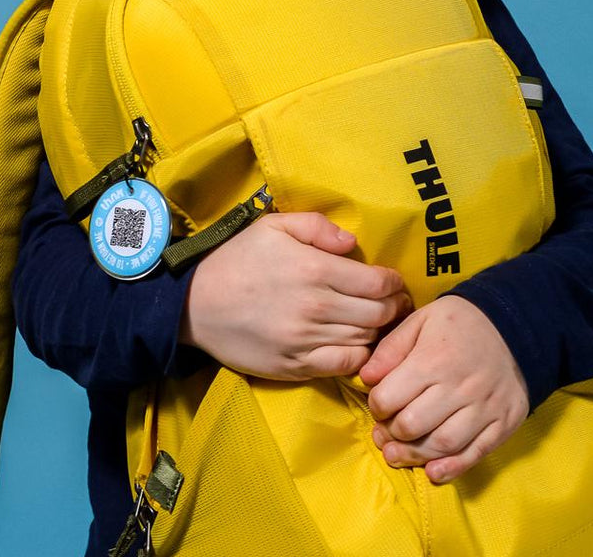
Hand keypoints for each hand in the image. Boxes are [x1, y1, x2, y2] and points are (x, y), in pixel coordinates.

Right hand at [180, 212, 410, 379]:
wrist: (195, 303)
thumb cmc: (238, 259)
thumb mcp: (273, 226)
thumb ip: (317, 226)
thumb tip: (352, 243)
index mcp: (315, 269)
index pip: (378, 283)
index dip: (395, 283)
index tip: (395, 282)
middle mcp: (317, 307)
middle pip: (379, 314)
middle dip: (394, 307)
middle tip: (396, 303)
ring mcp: (307, 340)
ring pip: (366, 340)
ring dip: (379, 331)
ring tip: (377, 322)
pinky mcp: (296, 366)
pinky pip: (344, 365)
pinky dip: (359, 357)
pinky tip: (356, 345)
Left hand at [359, 295, 527, 482]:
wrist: (514, 324)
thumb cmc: (459, 322)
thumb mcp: (420, 321)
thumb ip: (391, 349)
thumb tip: (366, 378)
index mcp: (433, 360)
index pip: (390, 398)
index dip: (376, 406)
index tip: (378, 404)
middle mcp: (458, 387)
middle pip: (412, 426)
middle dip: (391, 433)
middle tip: (385, 431)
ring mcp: (484, 408)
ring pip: (442, 445)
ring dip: (414, 456)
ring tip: (397, 454)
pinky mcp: (503, 423)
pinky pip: (475, 453)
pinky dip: (452, 468)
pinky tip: (432, 471)